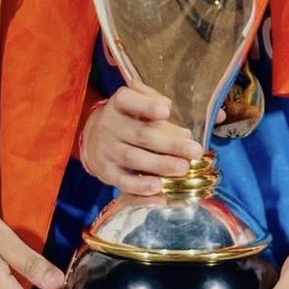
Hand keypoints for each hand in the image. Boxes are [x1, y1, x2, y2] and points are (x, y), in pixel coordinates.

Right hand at [80, 83, 203, 193]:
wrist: (94, 139)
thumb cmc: (127, 119)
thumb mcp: (137, 102)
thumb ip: (158, 105)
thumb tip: (180, 126)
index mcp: (119, 103)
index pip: (127, 99)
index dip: (146, 105)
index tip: (166, 111)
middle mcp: (109, 125)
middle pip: (140, 134)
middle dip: (170, 143)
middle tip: (195, 151)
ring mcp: (107, 149)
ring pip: (133, 158)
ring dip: (160, 165)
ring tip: (183, 168)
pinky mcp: (107, 172)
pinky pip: (123, 181)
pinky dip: (141, 187)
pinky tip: (160, 189)